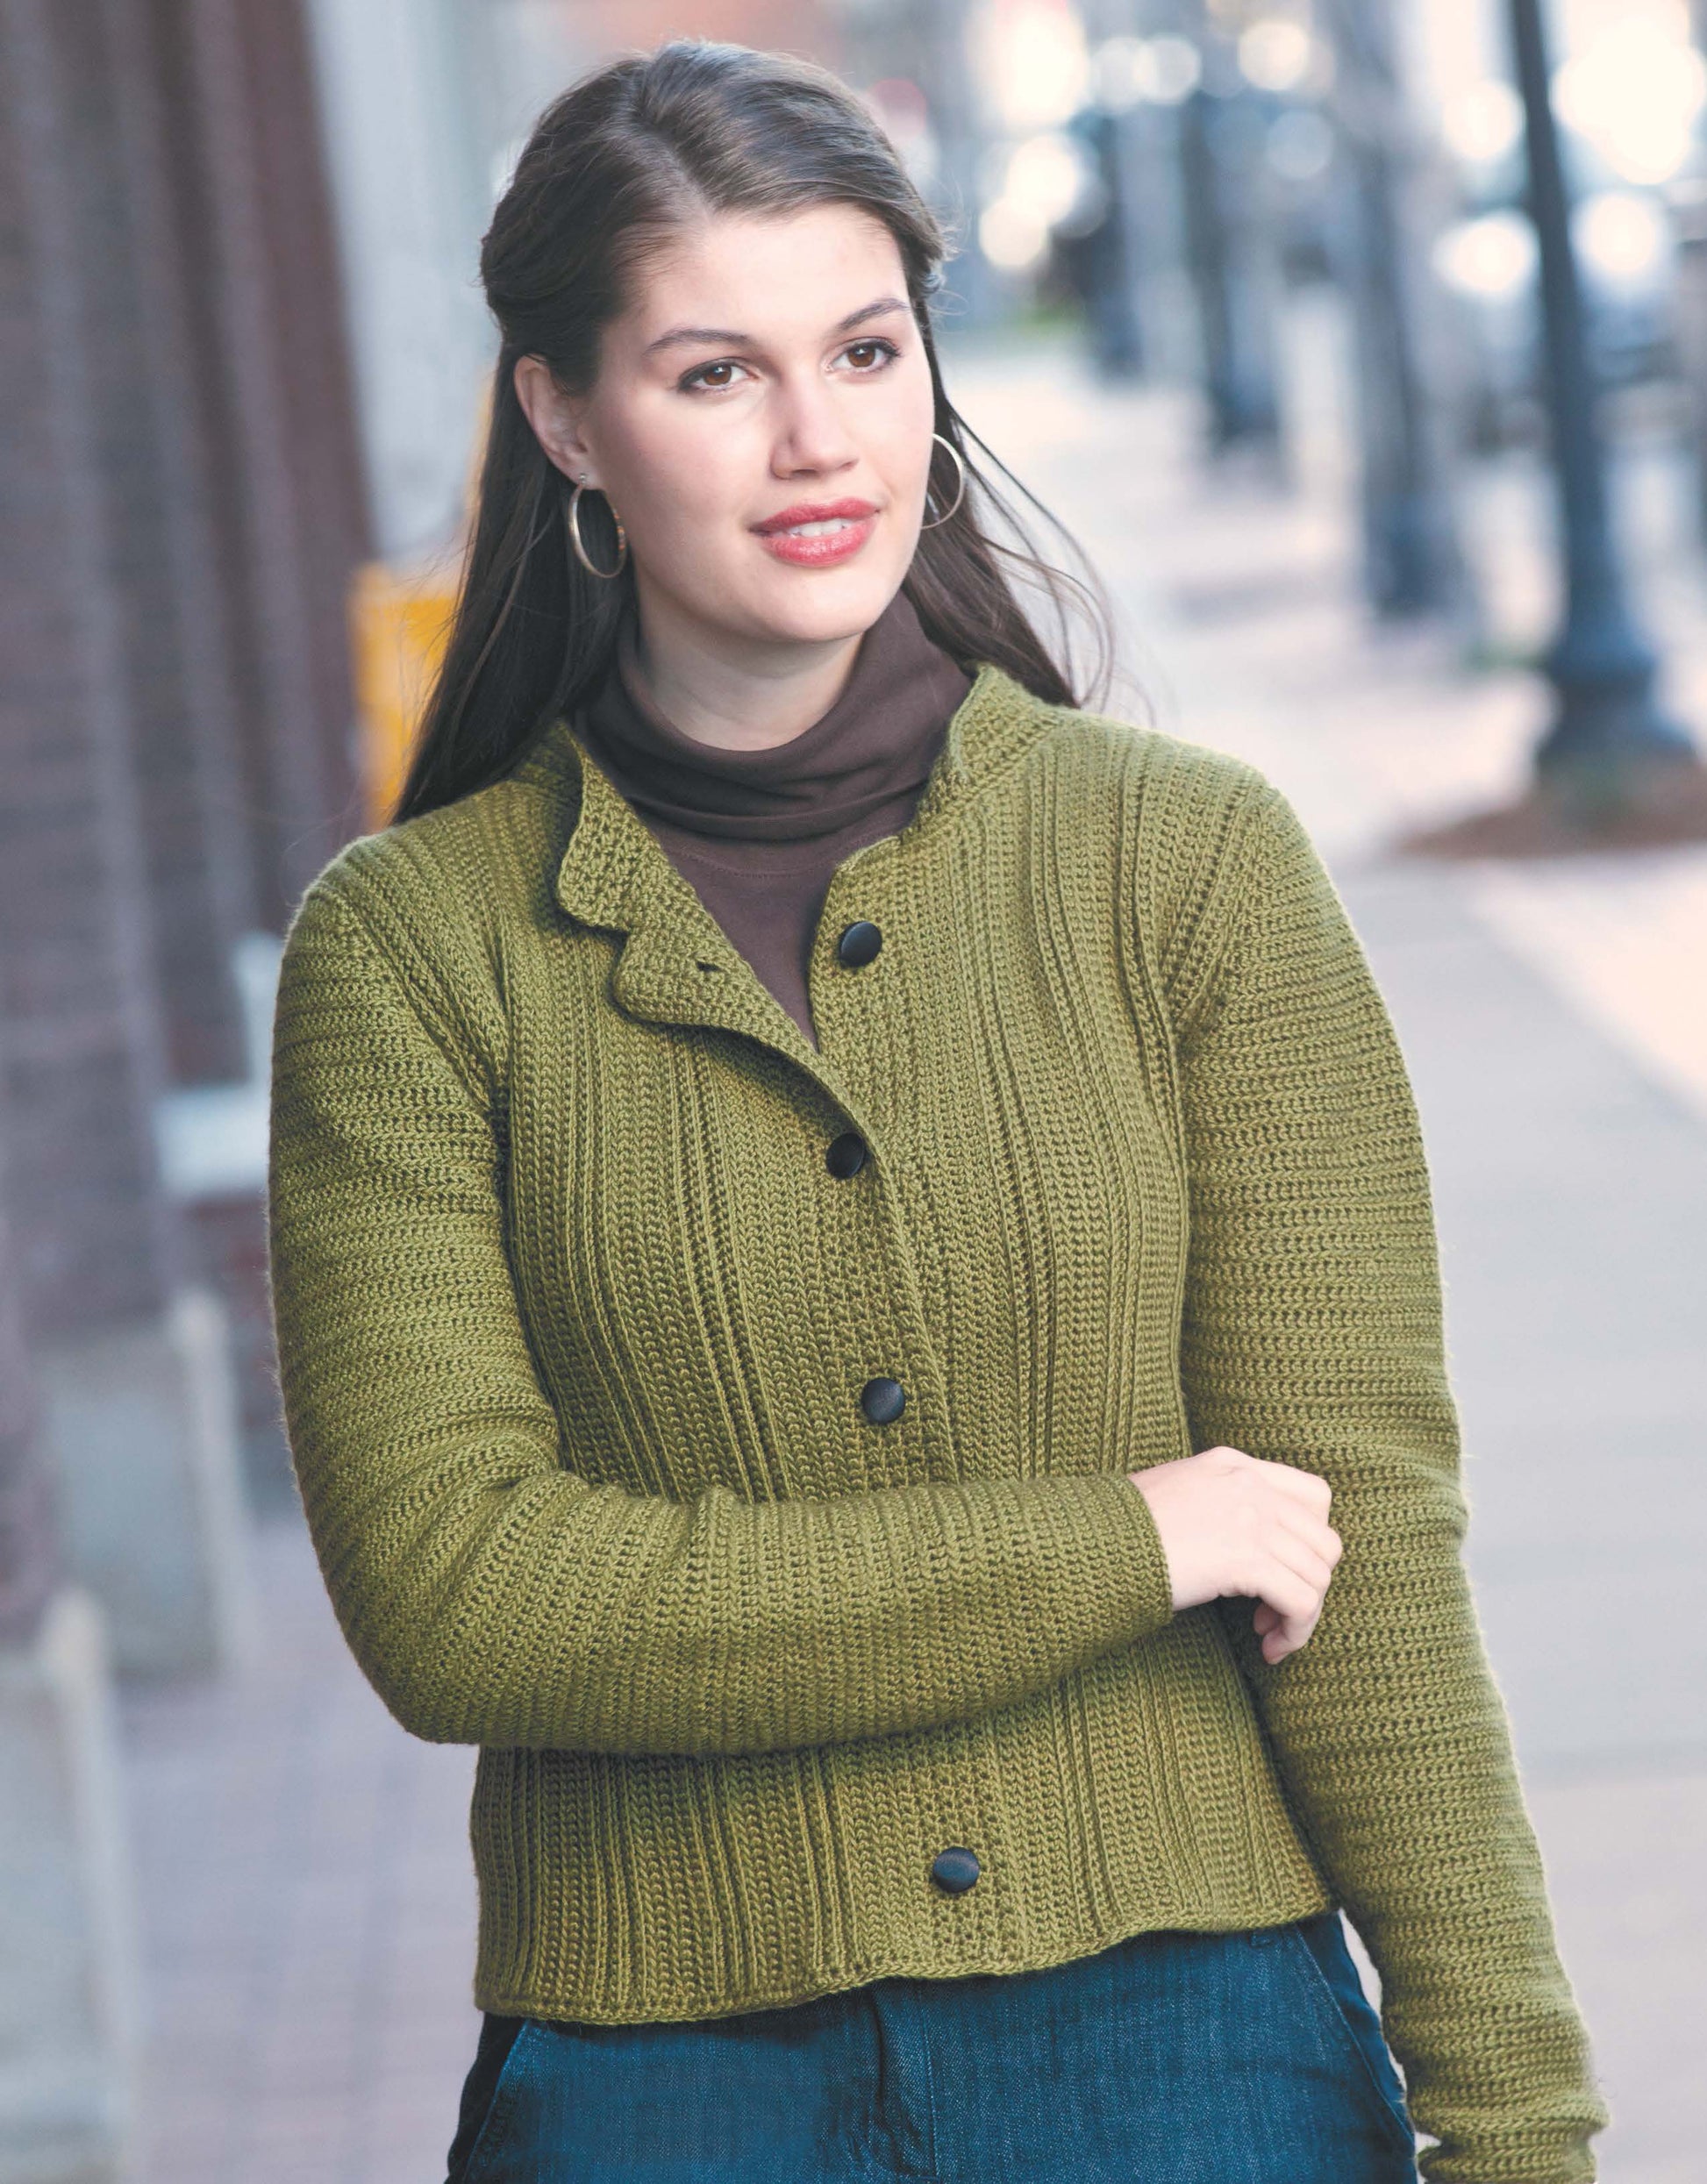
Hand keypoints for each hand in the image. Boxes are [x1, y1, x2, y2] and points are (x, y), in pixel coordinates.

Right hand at [1127, 1445, 1341, 1664]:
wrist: (1092, 1544)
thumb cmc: (1121, 1531)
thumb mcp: (1176, 1496)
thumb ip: (1219, 1505)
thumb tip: (1253, 1546)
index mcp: (1234, 1465)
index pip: (1313, 1495)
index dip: (1310, 1544)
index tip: (1281, 1575)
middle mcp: (1250, 1485)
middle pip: (1324, 1541)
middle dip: (1310, 1585)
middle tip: (1273, 1614)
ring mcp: (1250, 1518)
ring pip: (1318, 1576)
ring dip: (1303, 1616)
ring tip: (1267, 1637)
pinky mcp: (1246, 1557)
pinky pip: (1301, 1603)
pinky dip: (1295, 1633)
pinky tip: (1268, 1650)